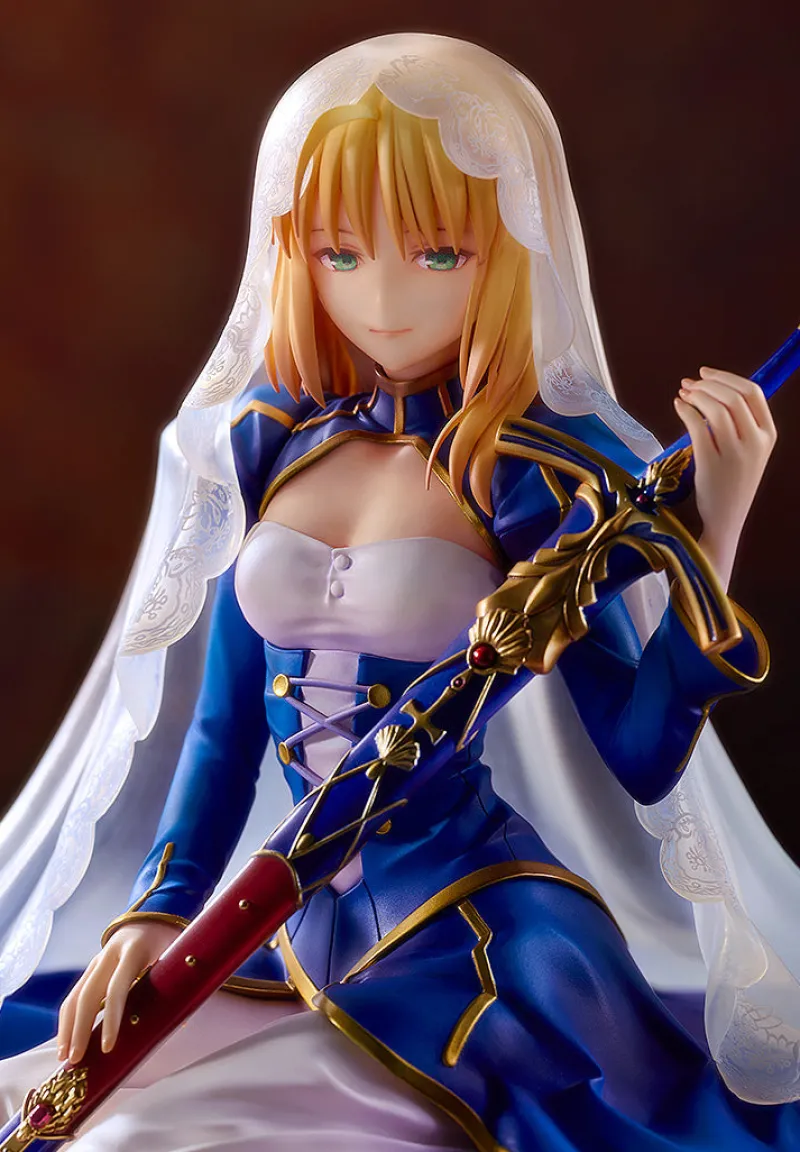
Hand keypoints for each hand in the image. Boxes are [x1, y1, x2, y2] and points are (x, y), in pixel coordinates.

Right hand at [56, 921, 182, 1062]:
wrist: (153, 915)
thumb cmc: (169, 939)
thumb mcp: (175, 957)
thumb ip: (175, 985)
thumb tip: (179, 1023)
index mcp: (133, 952)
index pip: (117, 989)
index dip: (111, 1019)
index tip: (108, 1047)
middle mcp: (109, 955)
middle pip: (88, 995)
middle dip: (79, 1030)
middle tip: (77, 1060)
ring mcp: (97, 961)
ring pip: (75, 995)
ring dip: (67, 1027)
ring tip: (65, 1056)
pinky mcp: (92, 968)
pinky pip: (75, 994)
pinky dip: (68, 1018)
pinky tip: (66, 1039)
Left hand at [674, 366, 776, 590]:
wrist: (726, 519)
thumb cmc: (733, 481)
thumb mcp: (749, 451)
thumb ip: (742, 422)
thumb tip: (714, 388)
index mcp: (769, 435)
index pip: (752, 392)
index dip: (726, 377)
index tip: (705, 373)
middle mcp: (756, 442)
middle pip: (732, 396)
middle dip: (707, 384)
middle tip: (688, 383)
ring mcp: (735, 453)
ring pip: (715, 408)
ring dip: (695, 395)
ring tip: (682, 394)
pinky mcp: (711, 463)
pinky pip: (696, 426)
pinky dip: (685, 410)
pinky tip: (677, 406)